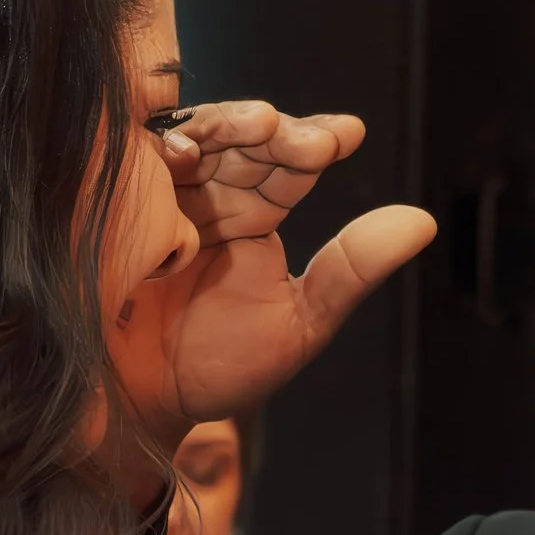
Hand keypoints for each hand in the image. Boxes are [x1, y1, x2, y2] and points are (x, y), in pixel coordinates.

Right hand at [136, 102, 434, 441]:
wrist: (138, 408)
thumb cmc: (218, 370)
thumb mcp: (298, 322)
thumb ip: (351, 270)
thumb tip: (423, 222)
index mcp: (252, 215)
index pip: (289, 165)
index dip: (316, 145)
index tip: (347, 136)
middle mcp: (207, 195)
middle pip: (243, 141)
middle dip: (272, 130)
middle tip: (297, 133)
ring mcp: (157, 197)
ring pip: (193, 140)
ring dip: (224, 127)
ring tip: (257, 125)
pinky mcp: (111, 206)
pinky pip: (132, 164)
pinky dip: (157, 148)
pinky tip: (183, 150)